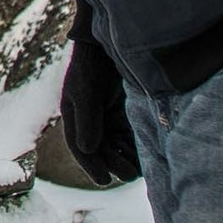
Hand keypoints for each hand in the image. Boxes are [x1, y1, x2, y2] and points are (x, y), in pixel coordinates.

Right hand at [59, 35, 140, 185]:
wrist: (111, 43)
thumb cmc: (93, 65)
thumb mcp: (87, 91)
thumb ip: (88, 120)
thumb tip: (87, 149)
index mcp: (75, 117)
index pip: (80, 148)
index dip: (91, 166)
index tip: (103, 180)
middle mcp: (91, 121)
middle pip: (101, 151)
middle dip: (113, 163)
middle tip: (129, 175)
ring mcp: (108, 118)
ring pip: (117, 147)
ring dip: (126, 158)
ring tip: (140, 170)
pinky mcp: (125, 114)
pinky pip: (129, 136)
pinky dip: (136, 147)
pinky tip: (147, 155)